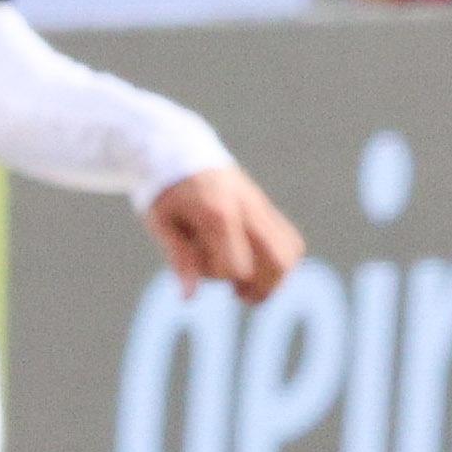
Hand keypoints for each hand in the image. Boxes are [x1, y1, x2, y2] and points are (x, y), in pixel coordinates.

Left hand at [145, 162, 302, 293]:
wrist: (181, 153)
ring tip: (248, 286)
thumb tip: (189, 298)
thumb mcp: (161, 224)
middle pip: (277, 261)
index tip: (198, 269)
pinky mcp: (267, 209)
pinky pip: (290, 240)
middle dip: (262, 288)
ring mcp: (262, 208)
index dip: (217, 276)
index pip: (235, 266)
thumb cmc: (166, 191)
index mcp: (218, 215)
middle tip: (240, 295)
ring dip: (275, 277)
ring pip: (291, 252)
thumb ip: (179, 260)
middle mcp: (248, 211)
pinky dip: (280, 261)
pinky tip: (257, 267)